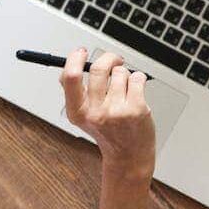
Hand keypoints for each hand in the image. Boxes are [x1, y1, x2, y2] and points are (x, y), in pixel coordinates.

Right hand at [61, 49, 154, 180]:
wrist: (129, 156)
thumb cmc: (108, 132)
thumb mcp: (83, 116)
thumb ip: (74, 92)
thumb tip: (70, 64)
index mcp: (77, 112)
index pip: (70, 77)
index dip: (75, 59)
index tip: (81, 52)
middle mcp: (96, 112)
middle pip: (99, 68)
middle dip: (109, 58)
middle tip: (115, 60)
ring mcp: (117, 111)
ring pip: (121, 73)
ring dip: (125, 75)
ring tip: (126, 90)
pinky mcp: (137, 109)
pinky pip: (137, 78)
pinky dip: (138, 79)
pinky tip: (136, 91)